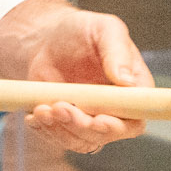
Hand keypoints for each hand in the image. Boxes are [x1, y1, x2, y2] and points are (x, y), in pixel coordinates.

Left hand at [0, 0, 151, 152]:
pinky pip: (59, 138)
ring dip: (60, 129)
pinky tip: (35, 114)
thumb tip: (126, 81)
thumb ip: (117, 51)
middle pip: (106, 135)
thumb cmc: (81, 31)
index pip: (135, 119)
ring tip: (42, 108)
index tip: (98, 119)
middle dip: (82, 126)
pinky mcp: (67, 124)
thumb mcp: (104, 29)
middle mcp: (115, 110)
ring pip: (81, 141)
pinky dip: (45, 130)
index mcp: (132, 90)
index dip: (119, 126)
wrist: (48, 39)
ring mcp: (90, 119)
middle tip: (60, 107)